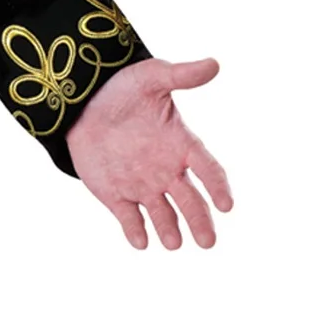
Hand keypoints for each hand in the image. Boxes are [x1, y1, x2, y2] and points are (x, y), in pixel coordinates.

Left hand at [68, 57, 232, 249]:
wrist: (82, 102)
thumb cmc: (122, 88)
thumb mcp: (151, 78)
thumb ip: (182, 76)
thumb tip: (214, 64)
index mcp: (181, 144)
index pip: (208, 168)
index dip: (218, 186)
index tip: (227, 205)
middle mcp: (167, 170)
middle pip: (190, 200)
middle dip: (199, 221)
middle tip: (208, 243)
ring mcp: (142, 185)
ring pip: (162, 214)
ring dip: (168, 229)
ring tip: (173, 244)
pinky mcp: (115, 195)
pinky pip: (128, 217)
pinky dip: (134, 230)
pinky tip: (141, 242)